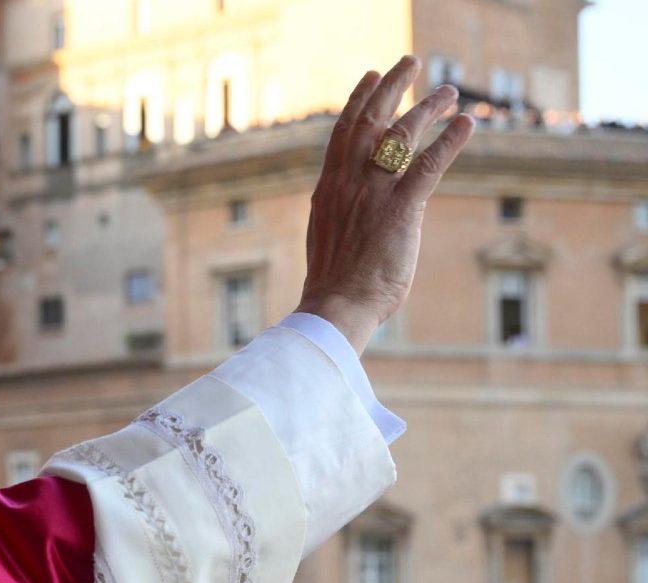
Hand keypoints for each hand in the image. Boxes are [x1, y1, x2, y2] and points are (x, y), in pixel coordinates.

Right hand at [296, 55, 474, 353]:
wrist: (335, 306)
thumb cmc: (333, 283)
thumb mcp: (328, 235)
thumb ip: (341, 209)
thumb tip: (351, 203)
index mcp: (329, 188)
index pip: (343, 131)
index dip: (359, 99)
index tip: (372, 77)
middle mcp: (348, 182)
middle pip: (371, 120)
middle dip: (393, 87)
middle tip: (411, 64)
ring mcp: (373, 194)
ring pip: (402, 135)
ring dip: (428, 107)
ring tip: (450, 92)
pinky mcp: (401, 210)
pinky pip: (429, 165)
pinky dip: (450, 141)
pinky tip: (467, 124)